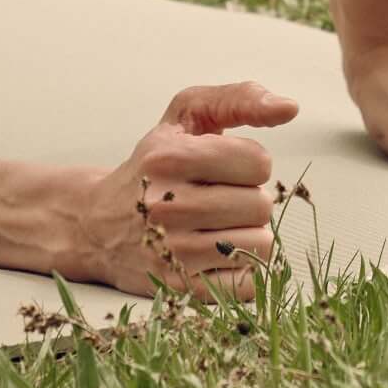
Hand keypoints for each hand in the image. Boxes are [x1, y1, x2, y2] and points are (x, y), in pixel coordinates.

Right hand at [81, 81, 298, 299]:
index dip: (249, 163)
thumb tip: (290, 107)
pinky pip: (248, 284)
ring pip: (260, 245)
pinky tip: (217, 254)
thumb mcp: (185, 115)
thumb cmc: (154, 162)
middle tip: (218, 198)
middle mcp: (167, 205)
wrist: (96, 222)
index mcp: (169, 157)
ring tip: (217, 225)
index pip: (259, 163)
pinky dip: (242, 268)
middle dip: (248, 198)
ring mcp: (172, 252)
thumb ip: (238, 98)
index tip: (224, 167)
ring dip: (248, 233)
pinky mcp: (179, 288)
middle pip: (261, 206)